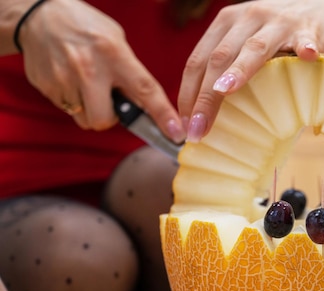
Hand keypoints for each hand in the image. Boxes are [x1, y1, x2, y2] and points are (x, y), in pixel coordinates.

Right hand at [18, 0, 185, 141]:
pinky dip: (74, 101)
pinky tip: (71, 80)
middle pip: (105, 120)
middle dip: (110, 117)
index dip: (163, 116)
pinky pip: (67, 110)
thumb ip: (132, 74)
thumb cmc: (86, 29)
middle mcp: (88, 68)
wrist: (39, 14)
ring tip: (87, 86)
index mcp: (113, 54)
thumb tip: (148, 109)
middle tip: (108, 100)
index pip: (145, 91)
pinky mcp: (46, 87)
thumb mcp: (117, 42)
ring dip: (91, 110)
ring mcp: (64, 79)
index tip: (177, 135)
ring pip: (85, 119)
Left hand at [178, 0, 323, 140]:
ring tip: (224, 91)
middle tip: (198, 129)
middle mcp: (248, 18)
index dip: (188, 93)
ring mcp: (279, 23)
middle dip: (205, 97)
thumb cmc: (279, 36)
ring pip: (255, 48)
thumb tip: (206, 117)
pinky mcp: (310, 30)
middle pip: (220, 58)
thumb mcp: (247, 44)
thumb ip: (230, 68)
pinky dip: (305, 48)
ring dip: (239, 70)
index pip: (198, 60)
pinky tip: (307, 56)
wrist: (321, 9)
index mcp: (226, 23)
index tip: (185, 126)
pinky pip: (306, 40)